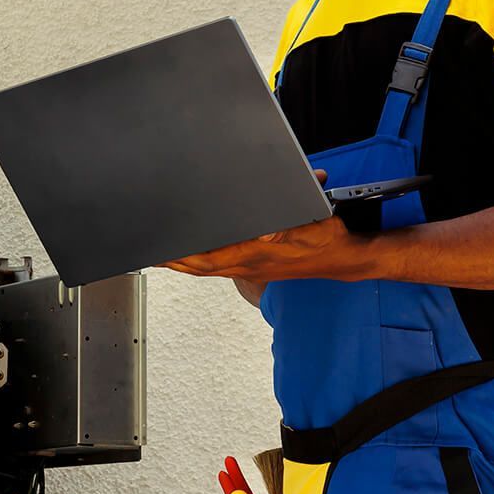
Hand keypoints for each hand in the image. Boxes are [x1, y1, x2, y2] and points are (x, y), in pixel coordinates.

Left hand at [164, 212, 371, 283]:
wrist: (346, 256)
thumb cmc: (328, 238)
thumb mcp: (310, 225)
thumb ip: (283, 228)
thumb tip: (261, 231)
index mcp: (256, 254)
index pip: (209, 258)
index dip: (181, 257)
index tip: (160, 252)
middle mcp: (250, 265)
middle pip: (201, 266)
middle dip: (173, 260)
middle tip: (148, 252)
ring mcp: (253, 268)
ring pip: (209, 267)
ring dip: (185, 262)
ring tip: (162, 255)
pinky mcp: (259, 266)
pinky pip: (222, 266)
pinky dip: (202, 261)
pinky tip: (194, 254)